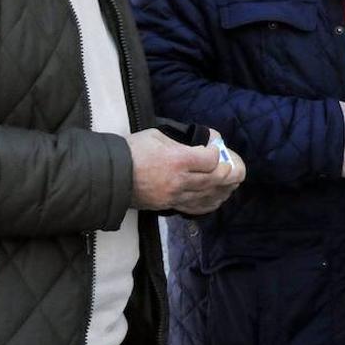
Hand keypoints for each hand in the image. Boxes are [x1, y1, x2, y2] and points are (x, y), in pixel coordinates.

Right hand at [127, 127, 243, 213]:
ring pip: (210, 195)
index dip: (217, 150)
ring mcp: (175, 196)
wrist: (109, 176)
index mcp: (177, 160)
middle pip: (216, 178)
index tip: (214, 144)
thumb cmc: (132, 151)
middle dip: (231, 170)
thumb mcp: (157, 135)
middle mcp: (180, 181)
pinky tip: (219, 196)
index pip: (211, 159)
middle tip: (235, 163)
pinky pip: (197, 208)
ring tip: (234, 179)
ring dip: (226, 187)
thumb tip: (203, 142)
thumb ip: (182, 140)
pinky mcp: (170, 206)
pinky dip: (212, 202)